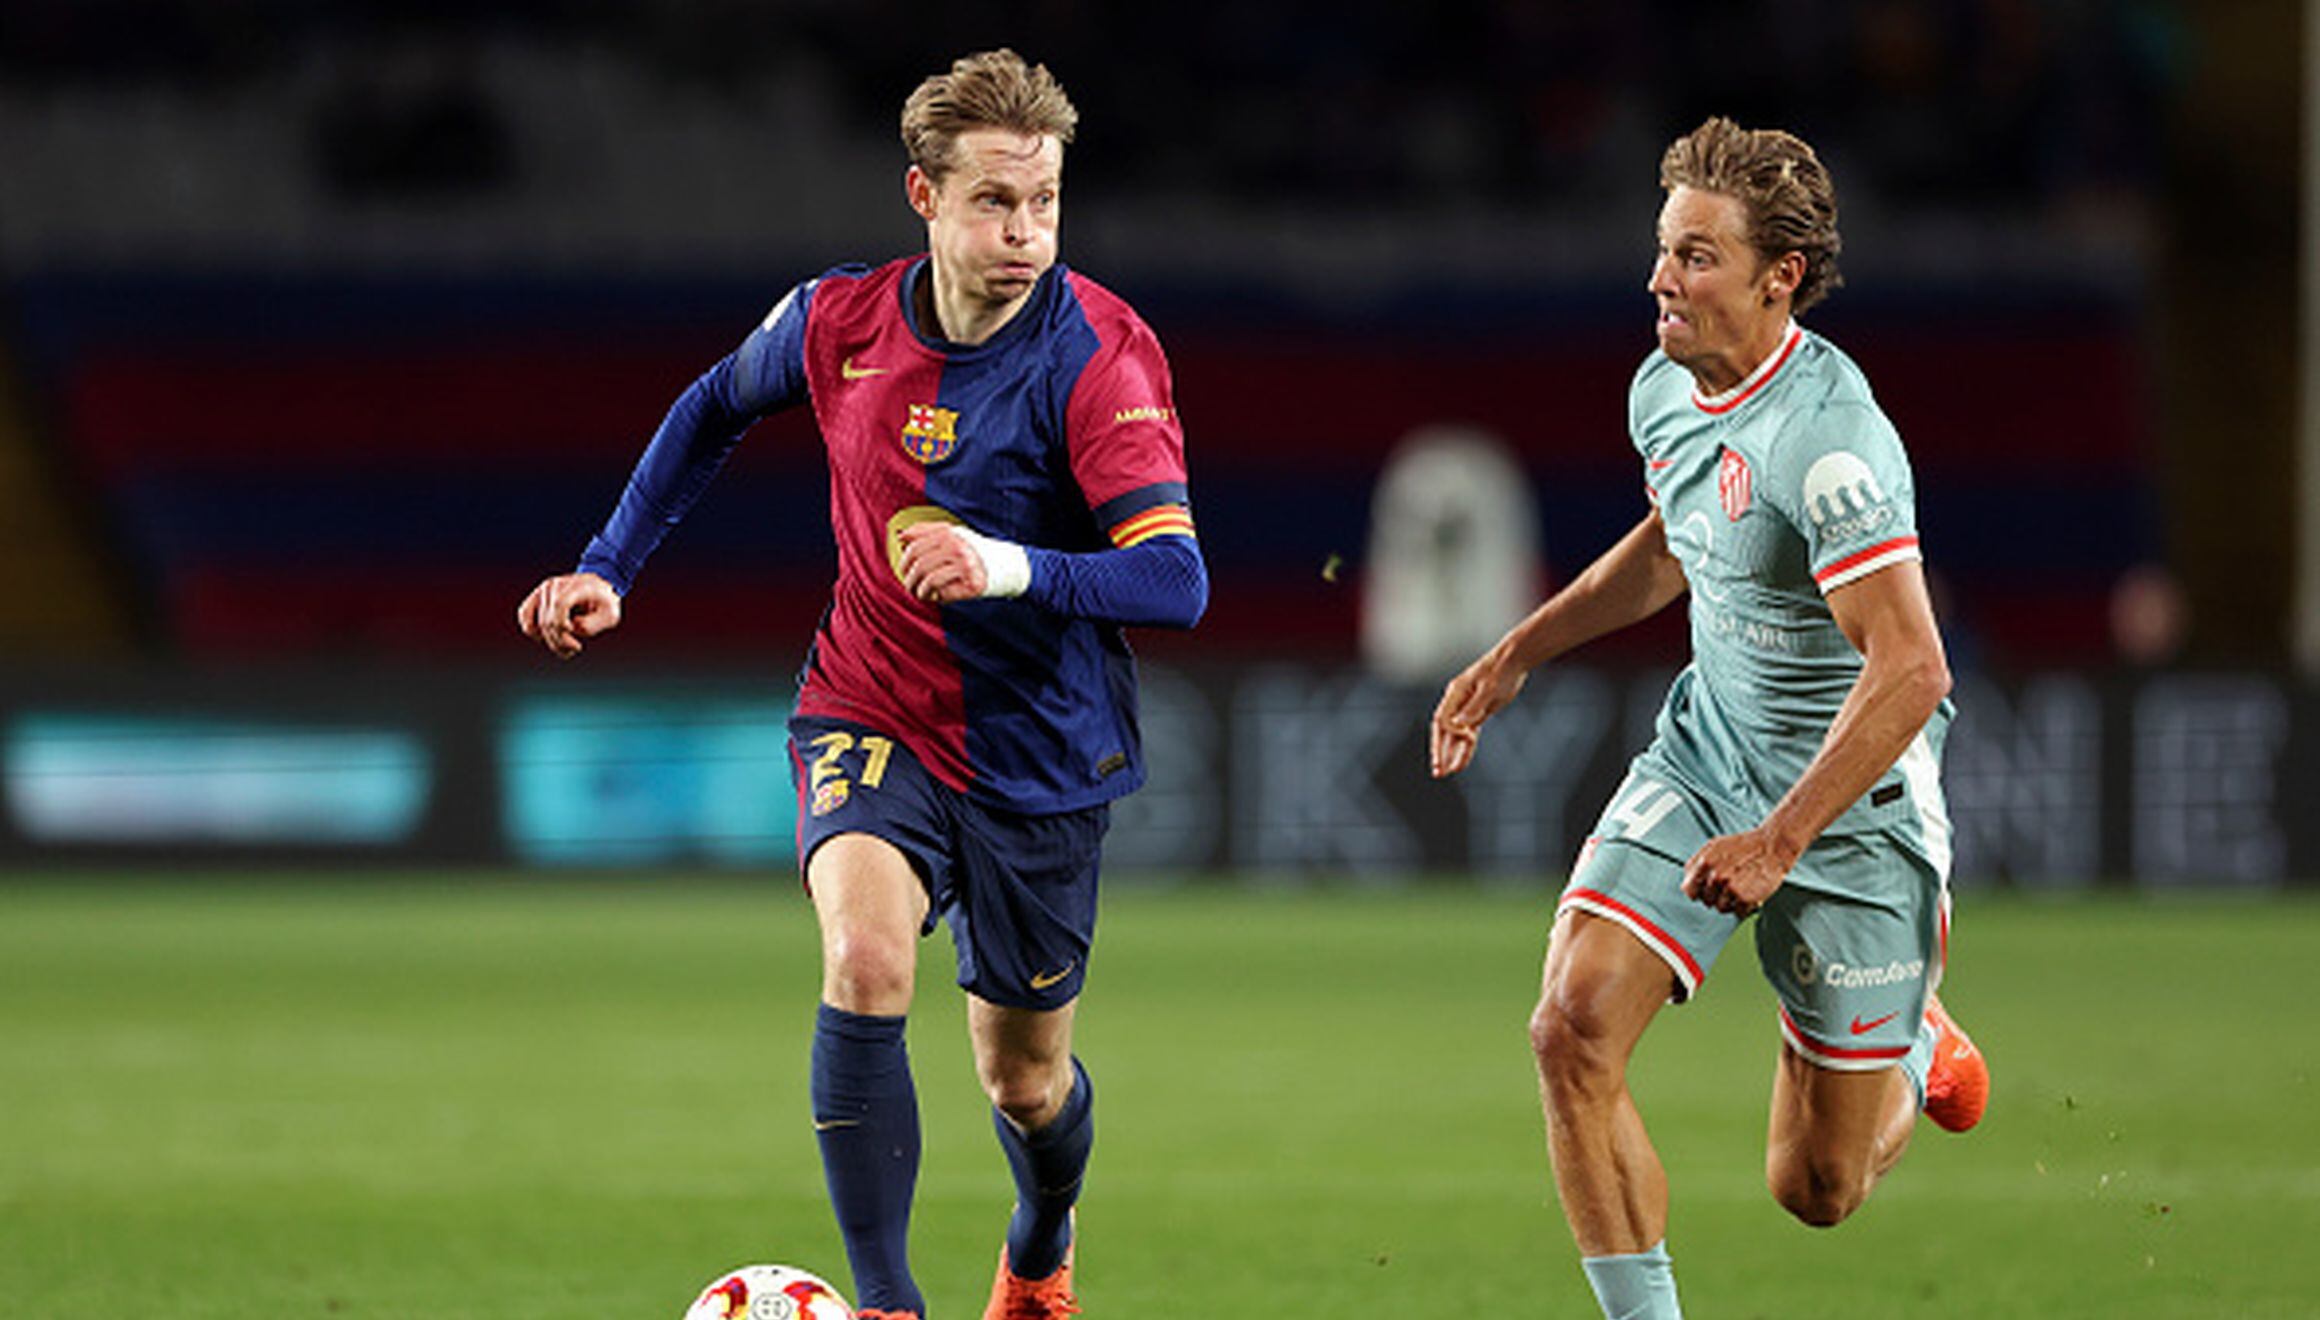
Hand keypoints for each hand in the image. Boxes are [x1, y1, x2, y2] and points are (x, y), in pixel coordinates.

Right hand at [516, 571, 621, 657]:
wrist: (597, 586)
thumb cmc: (605, 602)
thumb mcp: (610, 615)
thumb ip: (593, 625)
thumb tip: (573, 627)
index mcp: (575, 586)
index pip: (559, 606)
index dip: (562, 626)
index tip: (575, 639)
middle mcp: (554, 586)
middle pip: (547, 620)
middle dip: (560, 641)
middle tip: (576, 648)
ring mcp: (542, 590)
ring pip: (534, 622)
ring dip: (548, 640)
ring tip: (565, 648)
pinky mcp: (536, 597)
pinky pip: (524, 615)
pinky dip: (534, 631)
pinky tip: (550, 637)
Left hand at [896, 522, 987, 604]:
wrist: (1003, 564)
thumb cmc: (970, 550)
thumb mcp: (950, 535)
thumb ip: (925, 532)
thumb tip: (901, 536)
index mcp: (949, 534)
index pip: (915, 548)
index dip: (904, 562)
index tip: (904, 570)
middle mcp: (957, 547)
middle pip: (920, 566)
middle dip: (910, 579)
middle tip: (910, 586)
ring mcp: (966, 565)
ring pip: (929, 581)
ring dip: (920, 591)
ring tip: (921, 594)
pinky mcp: (972, 584)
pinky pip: (943, 592)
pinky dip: (936, 597)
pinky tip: (937, 596)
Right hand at [1429, 652, 1526, 777]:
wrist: (1515, 660)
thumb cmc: (1502, 670)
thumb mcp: (1490, 688)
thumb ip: (1474, 707)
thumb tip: (1459, 724)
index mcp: (1455, 693)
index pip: (1443, 719)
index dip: (1449, 733)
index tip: (1466, 738)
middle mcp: (1457, 702)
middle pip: (1443, 731)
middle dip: (1439, 751)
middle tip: (1438, 772)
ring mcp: (1467, 709)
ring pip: (1455, 736)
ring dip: (1450, 754)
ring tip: (1446, 773)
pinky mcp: (1478, 713)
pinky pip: (1467, 735)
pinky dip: (1464, 750)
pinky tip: (1460, 763)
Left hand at [1680, 828, 1797, 915]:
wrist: (1772, 846)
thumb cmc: (1745, 846)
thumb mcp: (1714, 846)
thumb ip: (1697, 863)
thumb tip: (1687, 883)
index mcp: (1704, 863)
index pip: (1689, 890)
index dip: (1697, 892)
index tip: (1705, 891)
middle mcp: (1715, 876)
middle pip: (1706, 901)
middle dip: (1717, 896)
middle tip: (1730, 885)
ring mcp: (1729, 887)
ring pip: (1722, 908)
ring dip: (1731, 902)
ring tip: (1742, 888)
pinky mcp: (1744, 897)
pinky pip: (1739, 913)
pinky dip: (1745, 907)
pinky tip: (1751, 893)